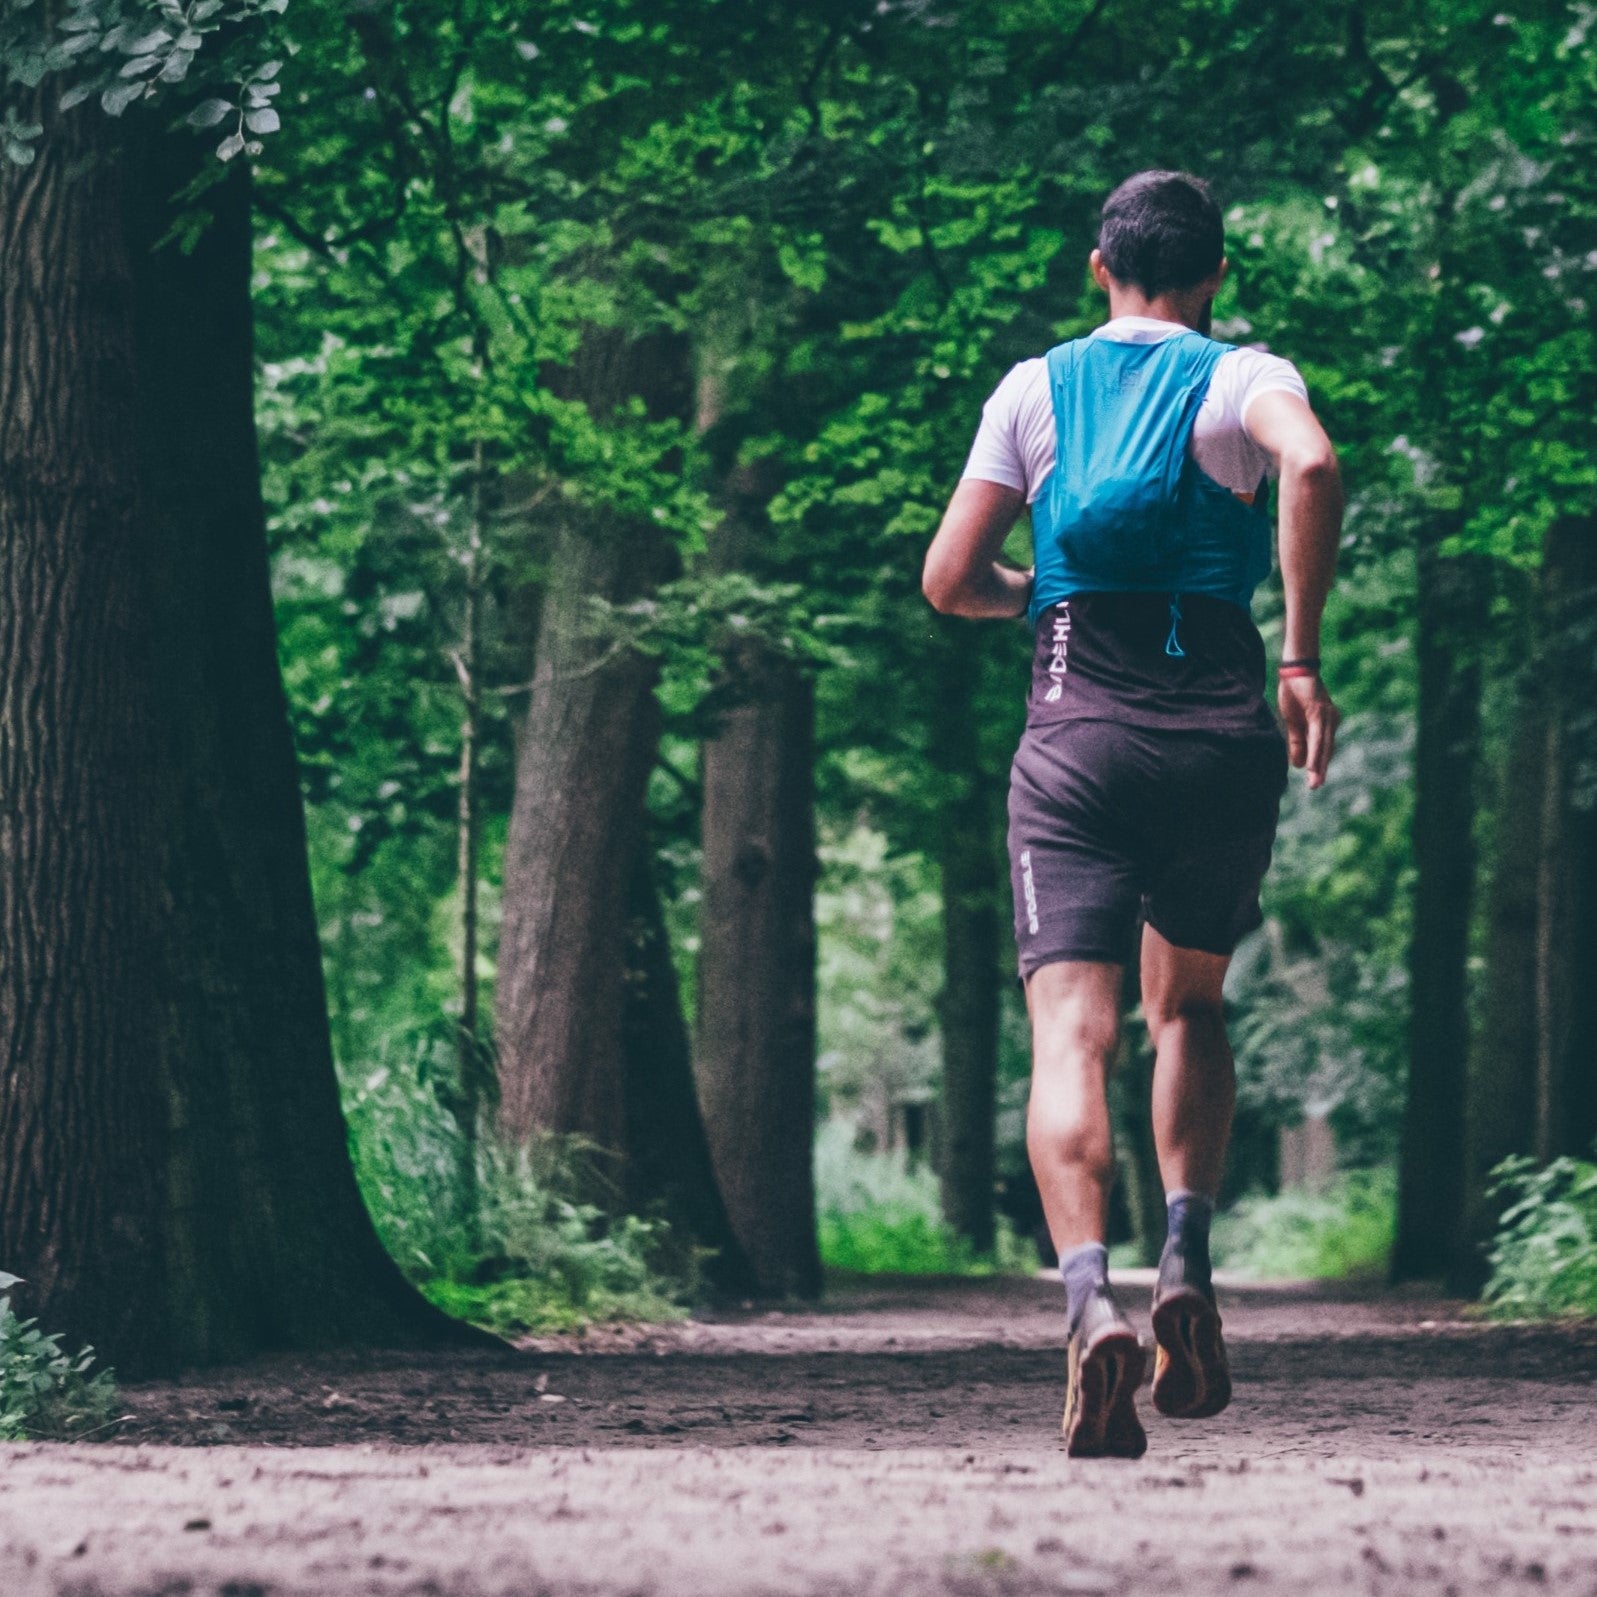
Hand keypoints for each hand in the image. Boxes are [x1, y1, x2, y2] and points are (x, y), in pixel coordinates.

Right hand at [1277, 673, 1340, 789]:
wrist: (1295, 671)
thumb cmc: (1294, 693)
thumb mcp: (1292, 721)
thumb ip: (1297, 741)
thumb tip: (1297, 764)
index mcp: (1326, 723)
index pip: (1324, 748)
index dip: (1319, 764)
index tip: (1315, 781)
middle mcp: (1331, 720)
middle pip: (1327, 750)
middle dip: (1321, 770)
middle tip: (1315, 787)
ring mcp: (1328, 717)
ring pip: (1324, 746)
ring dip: (1319, 765)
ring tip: (1314, 781)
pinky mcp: (1320, 713)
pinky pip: (1318, 737)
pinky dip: (1315, 751)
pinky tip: (1311, 764)